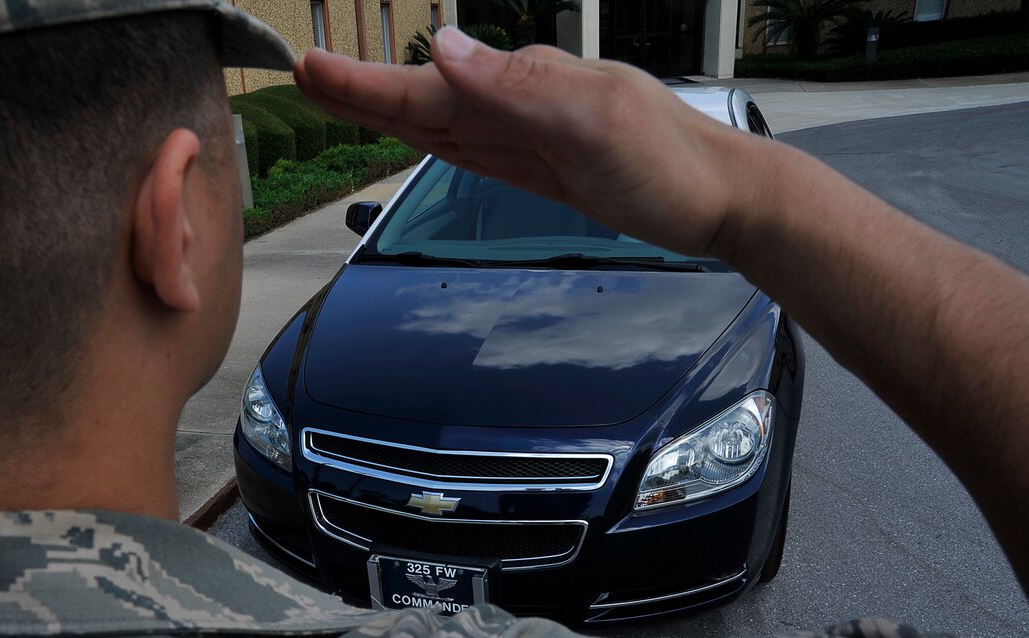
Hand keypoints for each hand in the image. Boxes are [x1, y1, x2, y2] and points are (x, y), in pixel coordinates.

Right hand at [294, 27, 760, 258]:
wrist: (722, 200)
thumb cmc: (672, 163)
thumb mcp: (596, 122)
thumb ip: (520, 87)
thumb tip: (444, 47)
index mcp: (527, 85)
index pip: (429, 87)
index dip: (366, 84)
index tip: (310, 68)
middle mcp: (521, 103)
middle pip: (425, 98)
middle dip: (362, 89)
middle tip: (305, 72)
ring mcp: (530, 134)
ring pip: (444, 121)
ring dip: (390, 110)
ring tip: (340, 95)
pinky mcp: (542, 164)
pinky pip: (477, 148)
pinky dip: (438, 137)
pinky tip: (419, 129)